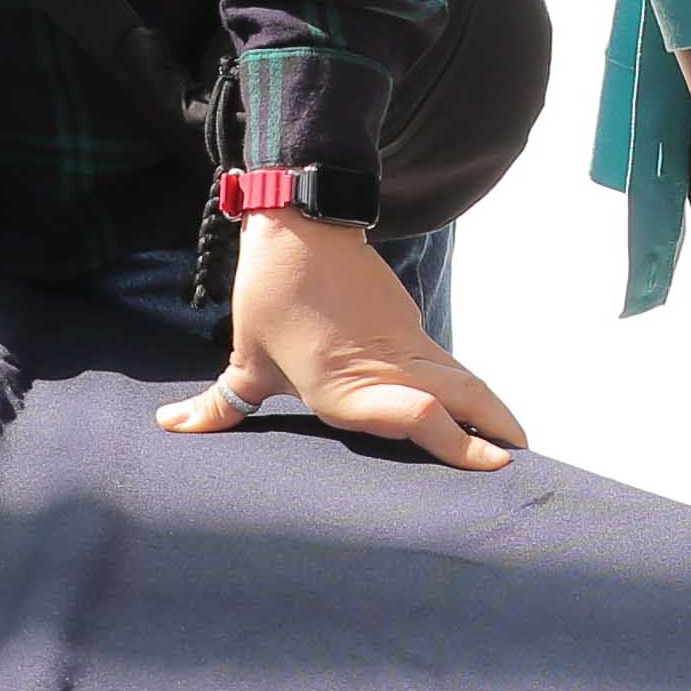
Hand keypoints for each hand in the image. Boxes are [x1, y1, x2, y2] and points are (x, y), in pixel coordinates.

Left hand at [156, 215, 525, 470]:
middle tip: (520, 465)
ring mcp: (405, 344)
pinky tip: (481, 409)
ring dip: (491, 411)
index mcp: (347, 388)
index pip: (419, 414)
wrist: (300, 225)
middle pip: (459, 398)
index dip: (459, 441)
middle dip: (493, 433)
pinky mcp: (409, 327)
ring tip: (515, 443)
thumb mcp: (248, 357)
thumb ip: (220, 405)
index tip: (493, 464)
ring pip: (462, 379)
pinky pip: (450, 365)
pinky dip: (472, 390)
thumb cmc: (271, 293)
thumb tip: (170, 428)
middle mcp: (387, 368)